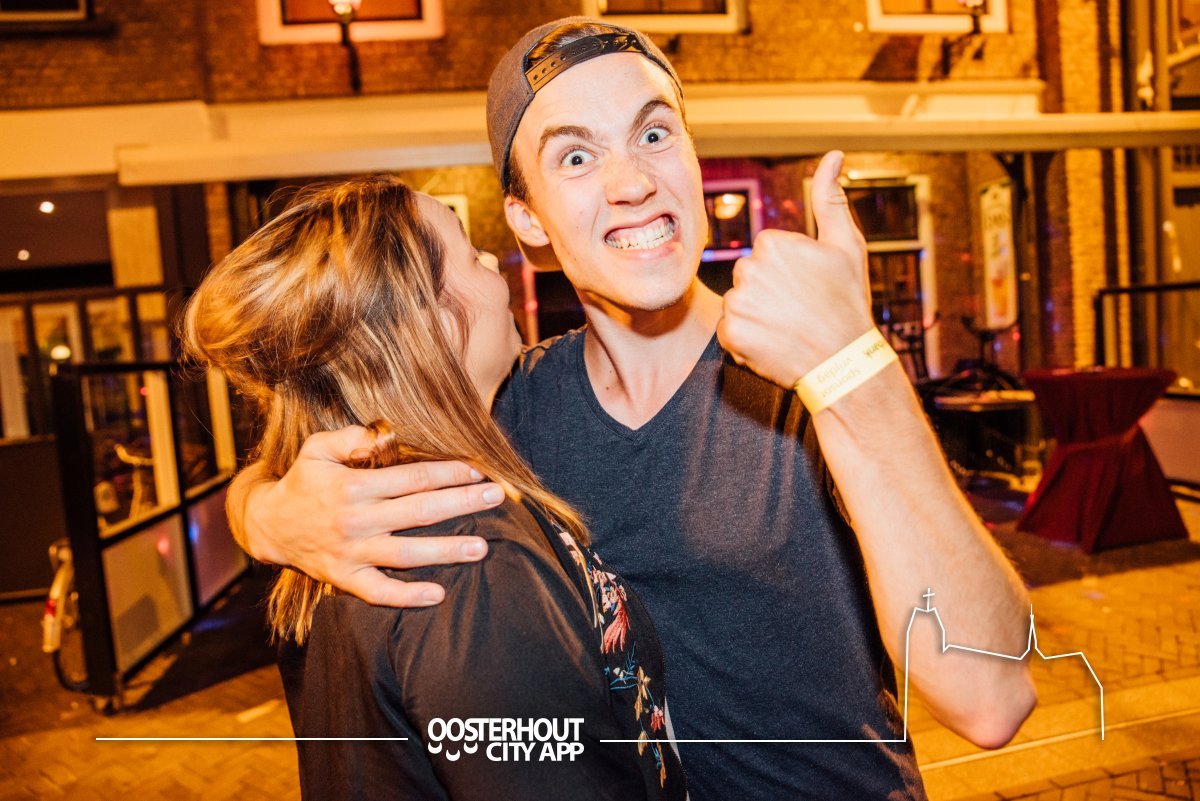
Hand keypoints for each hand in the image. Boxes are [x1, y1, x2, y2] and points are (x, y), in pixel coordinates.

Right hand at [234, 426, 503, 606]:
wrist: (267, 525)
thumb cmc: (303, 481)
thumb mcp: (317, 448)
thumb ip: (351, 437)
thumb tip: (384, 433)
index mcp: (353, 485)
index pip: (412, 477)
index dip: (449, 473)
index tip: (479, 471)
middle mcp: (355, 519)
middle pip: (418, 511)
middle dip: (461, 504)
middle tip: (498, 499)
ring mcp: (351, 552)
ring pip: (406, 554)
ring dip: (446, 550)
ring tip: (482, 548)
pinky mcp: (344, 578)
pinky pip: (378, 592)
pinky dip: (407, 596)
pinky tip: (438, 594)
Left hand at [717, 151, 875, 387]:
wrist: (845, 363)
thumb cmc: (849, 303)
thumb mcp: (847, 246)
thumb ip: (831, 199)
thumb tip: (834, 155)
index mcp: (772, 244)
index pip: (767, 255)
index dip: (789, 275)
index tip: (810, 290)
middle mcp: (748, 269)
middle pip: (749, 278)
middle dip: (769, 293)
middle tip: (800, 311)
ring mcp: (737, 303)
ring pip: (739, 304)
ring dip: (758, 316)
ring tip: (788, 328)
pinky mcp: (728, 334)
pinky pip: (730, 332)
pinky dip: (747, 340)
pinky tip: (774, 344)